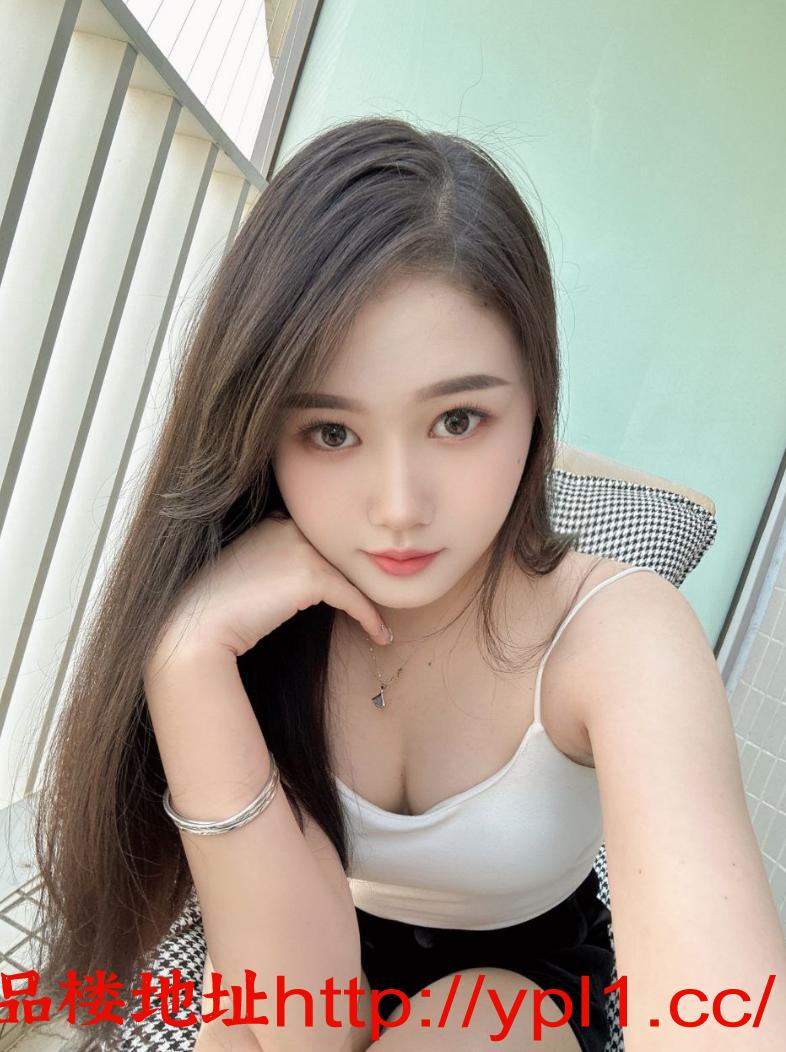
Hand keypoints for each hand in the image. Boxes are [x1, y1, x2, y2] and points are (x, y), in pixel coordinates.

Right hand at [146, 512, 392, 672]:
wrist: (194, 630)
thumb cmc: (215, 613)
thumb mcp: (247, 575)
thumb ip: (277, 566)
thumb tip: (306, 584)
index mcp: (269, 522)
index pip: (316, 538)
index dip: (336, 562)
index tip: (355, 586)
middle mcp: (286, 525)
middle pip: (337, 552)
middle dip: (358, 577)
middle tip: (374, 604)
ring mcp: (299, 546)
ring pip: (348, 574)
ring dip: (366, 600)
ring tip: (379, 621)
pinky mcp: (310, 574)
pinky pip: (352, 596)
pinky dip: (368, 617)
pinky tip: (379, 634)